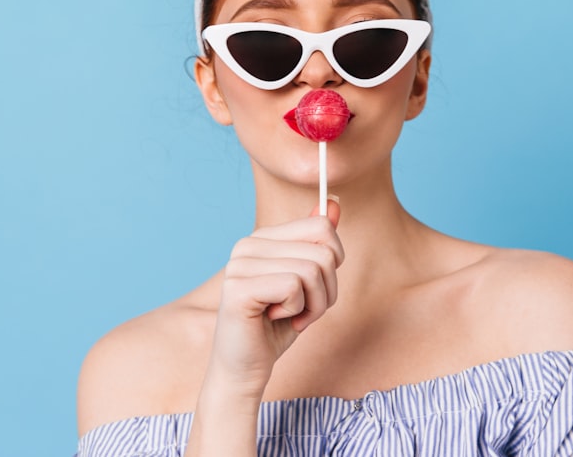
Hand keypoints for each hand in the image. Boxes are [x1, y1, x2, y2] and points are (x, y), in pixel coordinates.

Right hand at [206, 200, 342, 399]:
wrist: (245, 369)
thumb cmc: (276, 326)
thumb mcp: (308, 282)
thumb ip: (317, 242)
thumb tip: (334, 202)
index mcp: (264, 237)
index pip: (321, 225)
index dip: (332, 261)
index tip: (314, 286)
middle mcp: (248, 244)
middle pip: (323, 251)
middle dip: (326, 290)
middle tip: (304, 310)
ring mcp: (240, 264)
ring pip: (312, 270)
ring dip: (314, 305)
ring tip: (292, 316)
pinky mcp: (238, 288)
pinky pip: (293, 287)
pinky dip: (297, 312)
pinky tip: (276, 319)